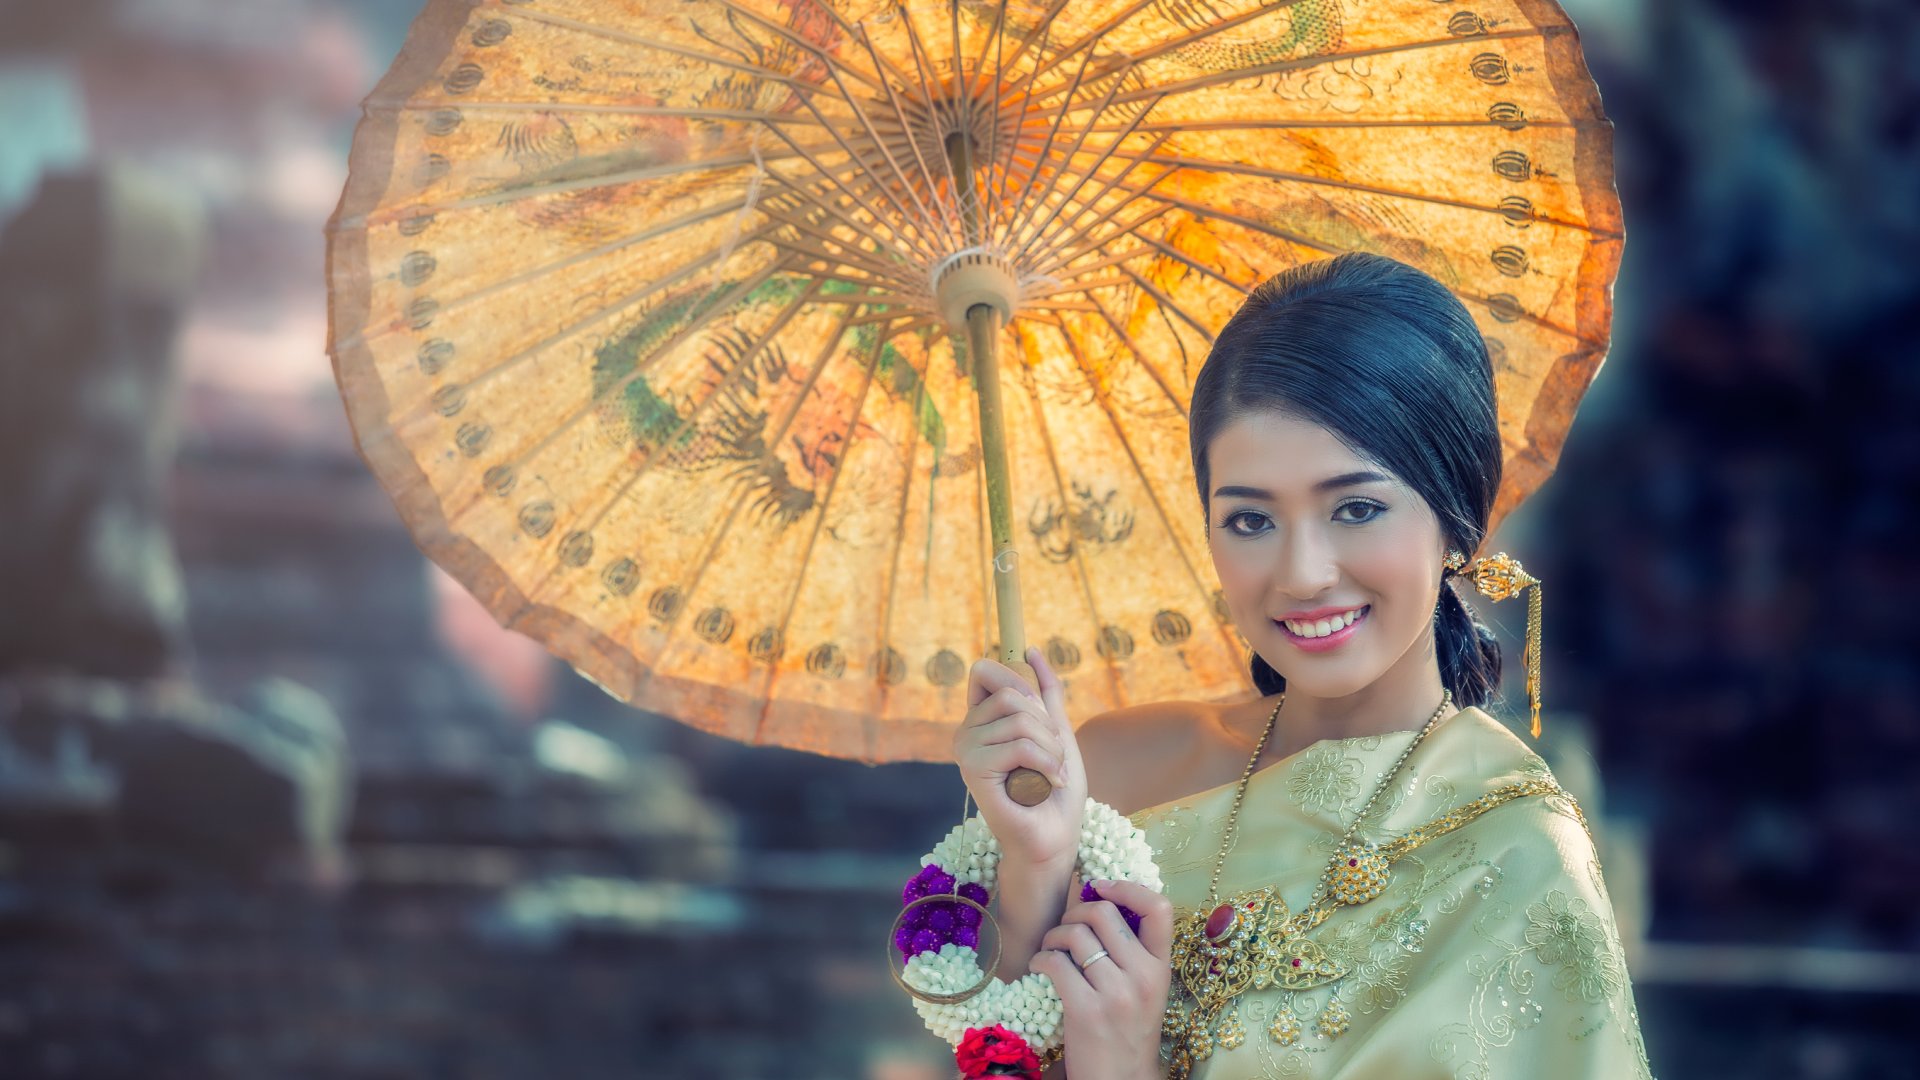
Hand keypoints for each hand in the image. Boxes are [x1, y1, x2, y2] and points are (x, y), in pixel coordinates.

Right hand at [952, 646, 1086, 867]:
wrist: (1054, 838)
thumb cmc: (1055, 790)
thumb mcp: (1056, 731)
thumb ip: (1046, 692)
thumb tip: (1033, 649)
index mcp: (980, 720)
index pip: (985, 671)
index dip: (1019, 683)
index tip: (1041, 717)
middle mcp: (966, 732)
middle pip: (1011, 694)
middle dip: (1046, 724)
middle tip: (1052, 755)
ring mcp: (965, 751)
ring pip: (1020, 719)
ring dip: (1051, 748)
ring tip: (1052, 773)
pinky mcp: (973, 772)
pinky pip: (1019, 746)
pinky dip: (1047, 764)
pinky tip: (1048, 785)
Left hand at [1029, 878, 1173, 1078]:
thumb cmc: (1127, 1031)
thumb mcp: (1145, 988)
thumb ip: (1131, 951)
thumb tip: (1099, 899)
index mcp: (1160, 967)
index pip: (1158, 908)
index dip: (1127, 887)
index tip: (1100, 887)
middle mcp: (1143, 976)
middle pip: (1102, 913)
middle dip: (1074, 913)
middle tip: (1065, 929)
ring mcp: (1116, 994)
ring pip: (1074, 934)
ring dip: (1053, 937)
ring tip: (1051, 951)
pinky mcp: (1087, 1010)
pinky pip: (1054, 962)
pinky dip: (1040, 959)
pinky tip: (1041, 968)